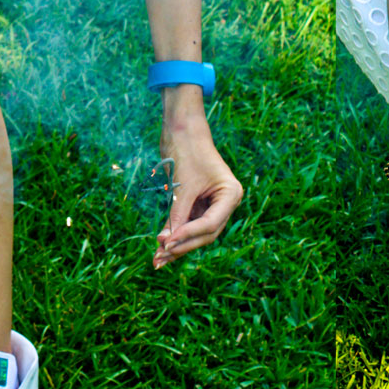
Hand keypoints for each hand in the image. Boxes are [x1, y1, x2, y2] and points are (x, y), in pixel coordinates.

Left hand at [152, 108, 242, 267]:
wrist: (182, 130)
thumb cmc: (187, 151)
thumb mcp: (183, 186)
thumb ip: (177, 214)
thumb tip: (165, 243)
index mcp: (231, 194)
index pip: (210, 224)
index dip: (188, 236)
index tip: (166, 244)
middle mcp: (225, 202)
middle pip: (205, 233)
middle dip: (182, 245)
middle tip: (160, 257)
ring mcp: (212, 204)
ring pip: (196, 233)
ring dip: (177, 245)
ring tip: (157, 259)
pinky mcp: (199, 204)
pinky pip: (187, 224)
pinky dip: (175, 234)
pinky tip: (161, 248)